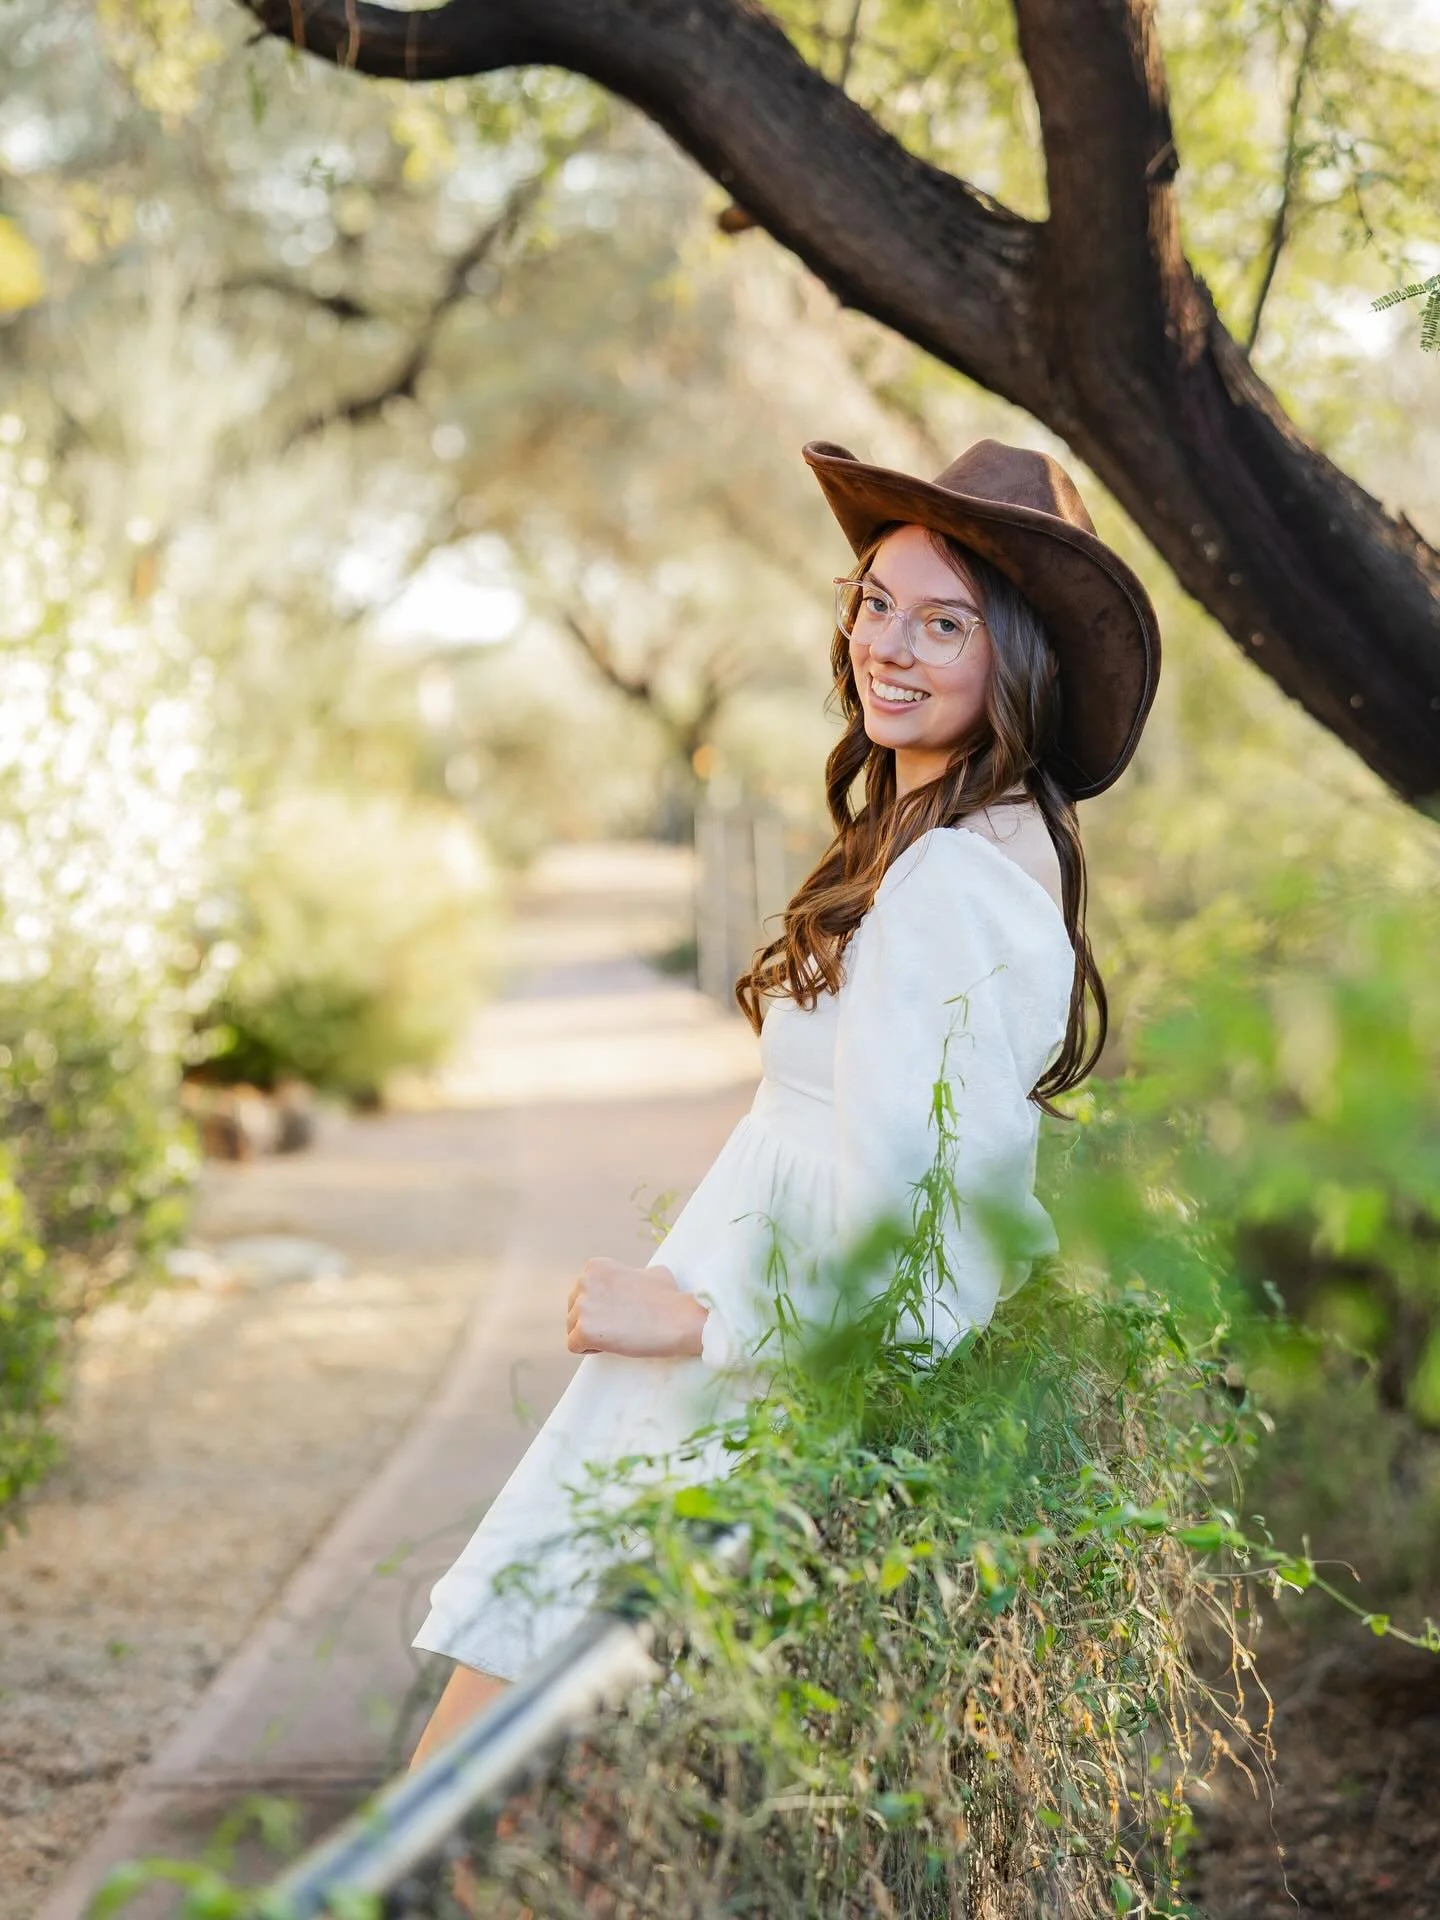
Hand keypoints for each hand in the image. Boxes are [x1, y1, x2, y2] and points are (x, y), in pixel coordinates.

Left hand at [566, 1258, 707, 1358]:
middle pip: (574, 1309)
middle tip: (618, 1327)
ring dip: (591, 1336)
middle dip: (592, 1321)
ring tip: (617, 1336)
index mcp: (596, 1267)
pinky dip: (589, 1349)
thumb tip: (634, 1280)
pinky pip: (574, 1345)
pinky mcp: (584, 1331)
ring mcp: (583, 1307)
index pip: (582, 1292)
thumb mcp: (650, 1272)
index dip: (600, 1306)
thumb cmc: (669, 1298)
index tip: (619, 1312)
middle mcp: (584, 1282)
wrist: (680, 1320)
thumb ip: (630, 1275)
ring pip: (572, 1328)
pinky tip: (610, 1346)